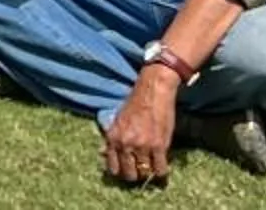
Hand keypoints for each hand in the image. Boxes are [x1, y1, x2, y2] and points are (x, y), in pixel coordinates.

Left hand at [102, 70, 177, 184]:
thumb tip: (103, 153)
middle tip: (141, 170)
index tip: (127, 170)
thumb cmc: (134, 103)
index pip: (113, 167)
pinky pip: (160, 169)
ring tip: (152, 168)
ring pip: (145, 173)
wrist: (152, 90)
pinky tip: (162, 167)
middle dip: (135, 175)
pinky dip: (162, 171)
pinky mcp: (159, 145)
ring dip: (149, 173)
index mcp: (113, 137)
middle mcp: (125, 143)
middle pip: (129, 174)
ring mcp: (142, 146)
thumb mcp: (117, 119)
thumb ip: (112, 137)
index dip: (121, 172)